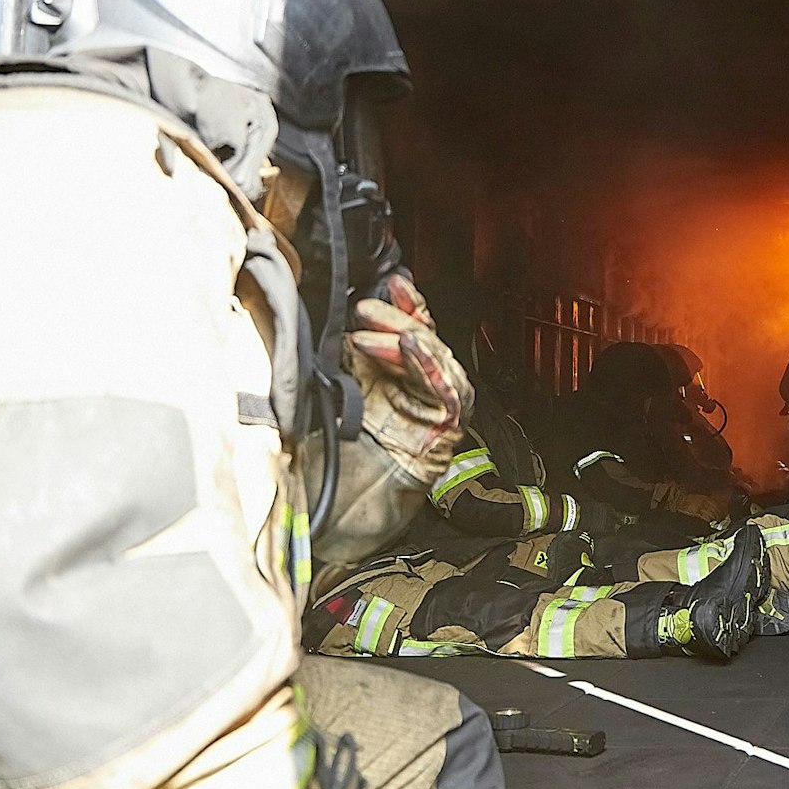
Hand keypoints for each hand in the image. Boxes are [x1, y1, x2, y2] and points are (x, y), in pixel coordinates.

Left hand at [345, 274, 473, 480]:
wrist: (345, 504)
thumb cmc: (341, 457)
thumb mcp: (342, 389)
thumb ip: (351, 357)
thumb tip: (341, 319)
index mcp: (405, 380)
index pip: (416, 332)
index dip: (408, 306)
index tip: (393, 284)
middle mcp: (425, 391)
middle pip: (427, 342)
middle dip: (398, 319)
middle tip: (367, 308)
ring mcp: (439, 409)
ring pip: (436, 361)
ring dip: (404, 341)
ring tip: (371, 331)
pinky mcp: (447, 429)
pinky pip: (445, 392)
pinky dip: (430, 365)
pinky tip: (412, 345)